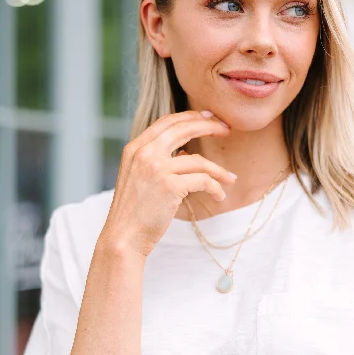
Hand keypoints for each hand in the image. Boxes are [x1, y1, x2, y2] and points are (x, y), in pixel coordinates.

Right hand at [100, 110, 236, 256]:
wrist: (123, 237)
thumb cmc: (134, 213)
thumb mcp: (140, 179)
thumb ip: (157, 162)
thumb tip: (184, 154)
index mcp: (135, 148)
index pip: (167, 122)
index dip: (190, 117)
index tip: (209, 117)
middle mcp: (144, 153)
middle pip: (184, 129)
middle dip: (209, 126)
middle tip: (227, 130)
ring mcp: (156, 168)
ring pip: (199, 161)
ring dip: (219, 171)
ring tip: (230, 179)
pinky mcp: (170, 185)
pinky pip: (203, 181)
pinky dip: (216, 188)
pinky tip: (220, 196)